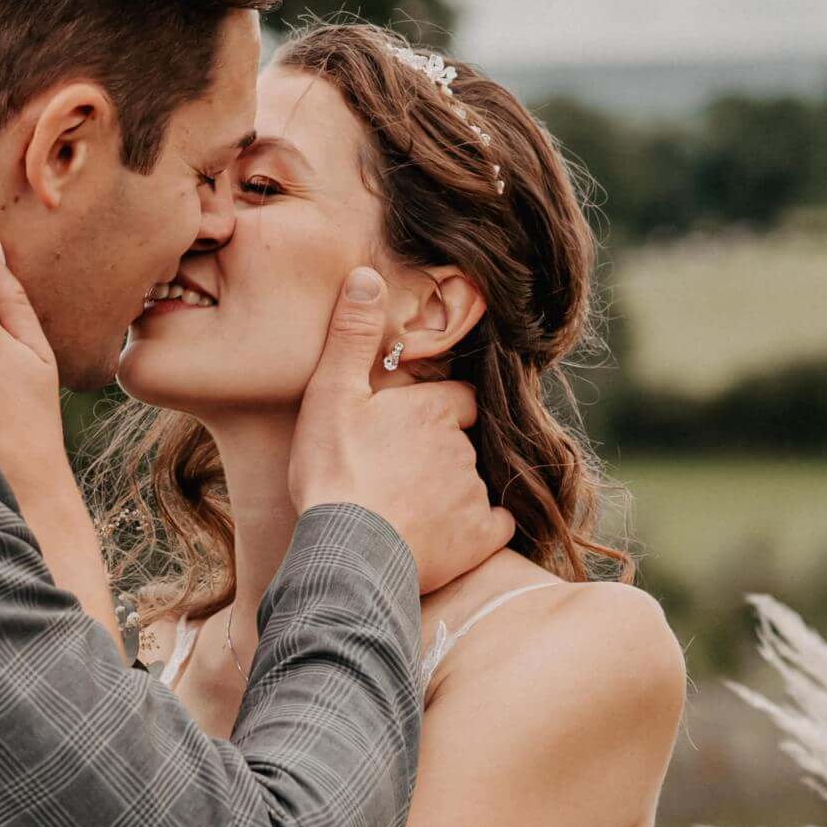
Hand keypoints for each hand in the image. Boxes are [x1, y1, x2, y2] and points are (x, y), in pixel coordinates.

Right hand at [289, 267, 512, 594]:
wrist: (347, 552)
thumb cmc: (333, 471)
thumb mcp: (330, 394)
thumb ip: (351, 335)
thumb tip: (367, 274)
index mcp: (433, 409)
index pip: (456, 399)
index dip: (436, 410)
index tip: (408, 427)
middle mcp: (463, 447)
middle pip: (463, 443)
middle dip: (441, 453)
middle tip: (399, 473)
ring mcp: (475, 493)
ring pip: (474, 483)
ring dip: (452, 492)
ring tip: (410, 510)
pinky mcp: (481, 537)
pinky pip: (495, 525)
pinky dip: (477, 531)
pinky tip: (447, 536)